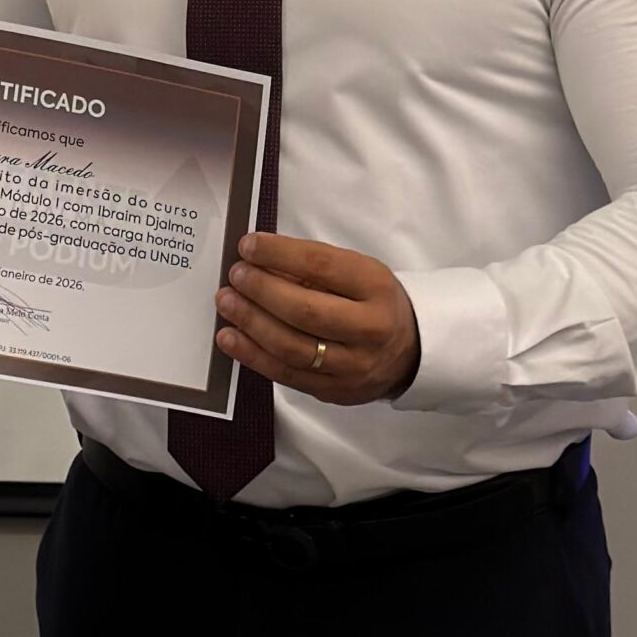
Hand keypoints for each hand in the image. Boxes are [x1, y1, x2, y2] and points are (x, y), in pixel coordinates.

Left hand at [214, 233, 420, 403]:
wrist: (409, 352)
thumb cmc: (375, 303)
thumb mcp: (359, 273)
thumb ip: (312, 268)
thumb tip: (258, 261)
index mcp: (376, 289)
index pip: (322, 266)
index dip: (280, 254)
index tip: (249, 246)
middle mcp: (369, 330)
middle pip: (305, 311)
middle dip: (262, 291)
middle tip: (236, 276)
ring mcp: (352, 366)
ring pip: (292, 348)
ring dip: (250, 323)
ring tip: (226, 302)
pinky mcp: (333, 391)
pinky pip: (286, 374)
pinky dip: (252, 355)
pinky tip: (230, 337)